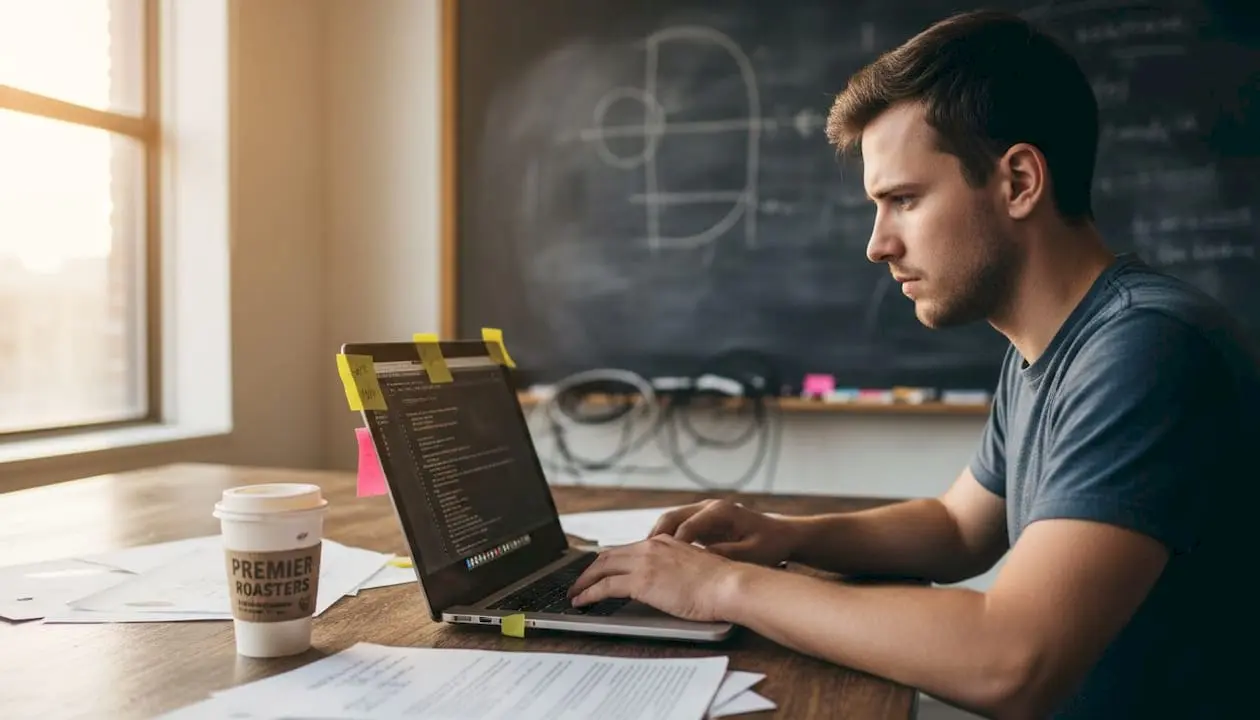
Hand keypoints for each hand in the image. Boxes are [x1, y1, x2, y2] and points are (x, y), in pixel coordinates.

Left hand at [567, 535, 745, 621]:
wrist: (729, 585)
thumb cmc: (720, 583)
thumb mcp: (693, 568)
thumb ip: (676, 569)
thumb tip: (667, 582)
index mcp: (664, 542)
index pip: (627, 549)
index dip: (609, 561)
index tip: (599, 570)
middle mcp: (651, 547)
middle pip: (609, 555)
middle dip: (591, 569)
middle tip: (580, 582)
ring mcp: (645, 562)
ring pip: (602, 568)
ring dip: (584, 581)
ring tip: (575, 593)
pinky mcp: (641, 581)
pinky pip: (605, 586)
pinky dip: (589, 593)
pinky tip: (582, 601)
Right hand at [650, 499, 796, 566]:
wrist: (783, 535)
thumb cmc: (771, 544)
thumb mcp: (752, 553)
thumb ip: (726, 555)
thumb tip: (701, 560)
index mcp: (720, 511)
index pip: (686, 526)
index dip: (670, 545)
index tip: (656, 562)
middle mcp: (709, 507)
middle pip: (671, 518)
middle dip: (654, 538)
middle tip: (639, 558)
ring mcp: (704, 512)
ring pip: (670, 520)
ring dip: (655, 538)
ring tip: (640, 558)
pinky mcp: (703, 521)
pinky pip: (677, 527)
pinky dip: (664, 540)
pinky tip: (656, 557)